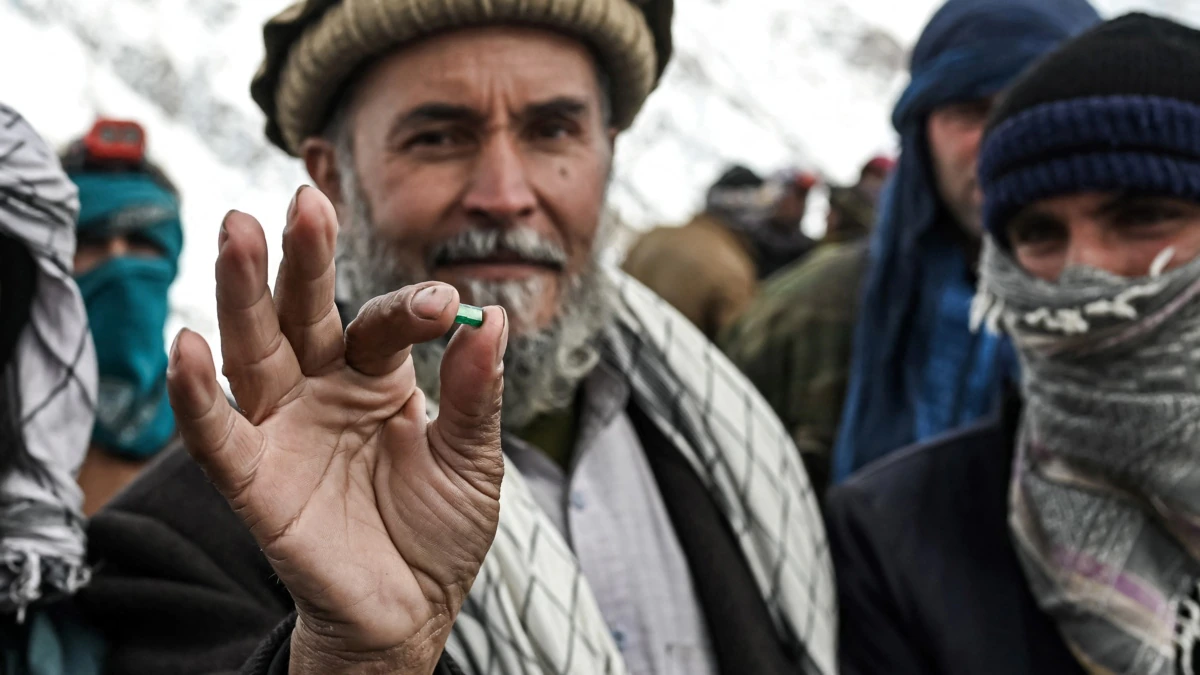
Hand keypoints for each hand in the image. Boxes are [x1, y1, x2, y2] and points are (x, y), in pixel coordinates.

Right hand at [166, 186, 506, 673]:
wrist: (410, 611)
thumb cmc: (438, 531)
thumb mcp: (473, 461)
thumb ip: (477, 394)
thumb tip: (492, 313)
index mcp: (378, 376)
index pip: (382, 322)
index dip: (409, 309)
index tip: (446, 303)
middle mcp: (321, 387)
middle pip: (303, 311)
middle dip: (303, 258)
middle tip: (306, 200)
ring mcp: (283, 427)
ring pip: (253, 348)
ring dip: (241, 293)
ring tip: (239, 231)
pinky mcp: (254, 480)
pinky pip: (217, 435)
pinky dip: (197, 397)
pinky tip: (187, 347)